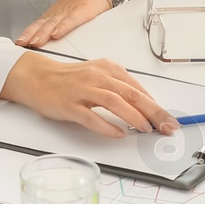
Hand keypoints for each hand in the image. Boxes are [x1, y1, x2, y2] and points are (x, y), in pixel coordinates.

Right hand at [4, 53, 175, 137]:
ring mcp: (82, 90)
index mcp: (108, 69)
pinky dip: (107, 126)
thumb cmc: (68, 79)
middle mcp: (97, 77)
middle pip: (132, 94)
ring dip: (134, 117)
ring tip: (146, 129)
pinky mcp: (69, 105)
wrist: (36, 76)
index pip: (138, 88)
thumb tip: (144, 104)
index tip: (168, 119)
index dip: (156, 105)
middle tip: (167, 126)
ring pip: (114, 102)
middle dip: (154, 112)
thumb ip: (119, 87)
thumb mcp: (97, 75)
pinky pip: (91, 117)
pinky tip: (119, 134)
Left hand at [18, 0, 122, 47]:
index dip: (27, 33)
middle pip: (41, 24)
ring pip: (52, 24)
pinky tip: (56, 35)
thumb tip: (50, 39)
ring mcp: (68, 11)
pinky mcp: (81, 11)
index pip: (37, 25)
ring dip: (42, 33)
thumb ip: (60, 24)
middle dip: (30, 35)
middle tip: (21, 44)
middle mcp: (58, 13)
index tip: (18, 42)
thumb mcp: (68, 12)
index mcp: (54, 14)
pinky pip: (70, 21)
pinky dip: (62, 28)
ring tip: (35, 43)